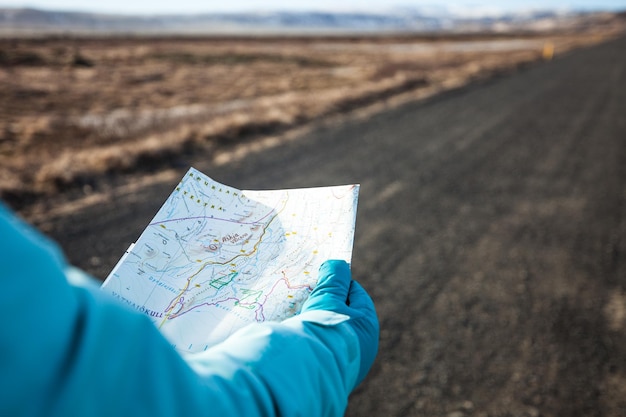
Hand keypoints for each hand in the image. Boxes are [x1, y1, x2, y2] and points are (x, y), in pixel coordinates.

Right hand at [302, 260, 378, 385]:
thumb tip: (338, 263)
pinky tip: (295, 333)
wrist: (307, 373)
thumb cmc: (324, 330)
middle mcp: (360, 345)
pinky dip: (309, 337)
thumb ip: (334, 278)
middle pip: (342, 313)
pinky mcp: (327, 371)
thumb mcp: (329, 297)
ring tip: (297, 314)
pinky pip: (319, 346)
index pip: (355, 293)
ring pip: (329, 331)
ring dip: (315, 321)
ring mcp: (344, 360)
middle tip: (306, 294)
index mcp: (368, 325)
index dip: (338, 283)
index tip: (321, 278)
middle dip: (325, 303)